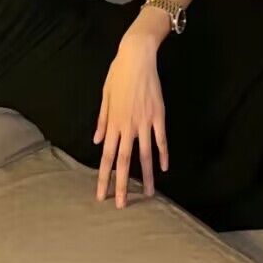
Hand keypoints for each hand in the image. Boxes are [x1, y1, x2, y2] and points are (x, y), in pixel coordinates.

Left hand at [93, 34, 168, 208]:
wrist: (137, 57)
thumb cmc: (118, 74)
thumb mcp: (105, 96)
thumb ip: (102, 120)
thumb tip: (97, 140)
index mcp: (113, 122)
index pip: (107, 156)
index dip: (104, 177)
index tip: (102, 194)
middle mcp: (128, 125)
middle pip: (125, 161)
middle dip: (123, 184)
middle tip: (122, 205)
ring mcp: (145, 121)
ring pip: (145, 154)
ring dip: (147, 176)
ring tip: (148, 194)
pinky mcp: (158, 115)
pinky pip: (161, 139)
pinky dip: (163, 154)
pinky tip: (164, 167)